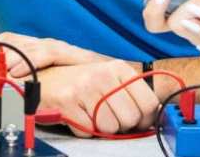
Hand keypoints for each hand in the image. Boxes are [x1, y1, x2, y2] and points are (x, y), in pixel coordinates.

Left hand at [0, 32, 105, 77]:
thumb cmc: (75, 78)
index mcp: (34, 46)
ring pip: (25, 46)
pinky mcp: (70, 53)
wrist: (111, 75)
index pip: (4, 40)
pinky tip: (17, 72)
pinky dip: (29, 62)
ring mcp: (56, 46)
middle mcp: (43, 43)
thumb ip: (23, 78)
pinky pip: (45, 54)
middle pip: (11, 41)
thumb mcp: (42, 78)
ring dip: (5, 57)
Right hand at [36, 60, 162, 136]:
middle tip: (106, 116)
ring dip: (100, 129)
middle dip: (120, 125)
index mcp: (118, 68)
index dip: (145, 119)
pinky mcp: (67, 102)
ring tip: (90, 114)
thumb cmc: (80, 83)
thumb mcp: (109, 80)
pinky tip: (77, 116)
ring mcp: (84, 88)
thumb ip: (132, 94)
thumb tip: (155, 115)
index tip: (138, 122)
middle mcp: (103, 75)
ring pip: (110, 128)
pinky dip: (83, 130)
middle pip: (130, 118)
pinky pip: (87, 131)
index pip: (149, 103)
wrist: (43, 79)